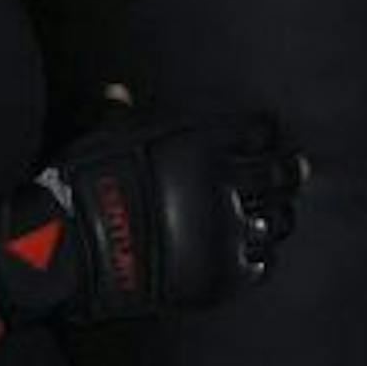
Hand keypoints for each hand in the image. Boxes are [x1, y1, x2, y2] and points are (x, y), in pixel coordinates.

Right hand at [0, 110, 304, 322]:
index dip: (265, 135)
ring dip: (276, 216)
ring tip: (276, 215)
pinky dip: (260, 258)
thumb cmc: (83, 184)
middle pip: (280, 174)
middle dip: (290, 171)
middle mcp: (225, 183)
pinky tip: (256, 254)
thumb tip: (118, 91)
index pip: (259, 132)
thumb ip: (123, 112)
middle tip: (297, 171)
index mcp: (204, 142)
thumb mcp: (105, 135)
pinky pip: (260, 265)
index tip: (269, 138)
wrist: (69, 249)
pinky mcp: (221, 274)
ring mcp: (226, 230)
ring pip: (275, 221)